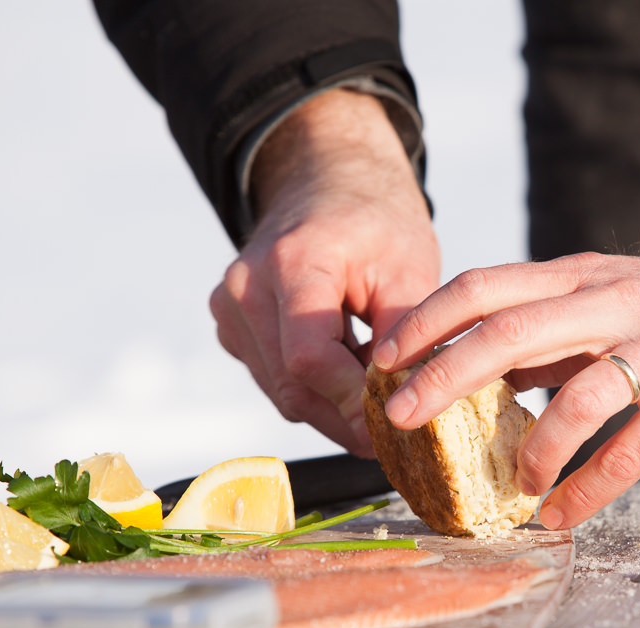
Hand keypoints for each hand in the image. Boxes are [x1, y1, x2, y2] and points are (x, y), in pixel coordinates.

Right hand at [211, 89, 439, 455]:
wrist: (329, 182)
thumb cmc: (376, 221)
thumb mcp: (409, 270)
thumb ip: (404, 340)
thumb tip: (403, 408)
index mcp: (291, 262)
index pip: (309, 358)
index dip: (352, 403)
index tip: (395, 426)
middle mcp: (245, 288)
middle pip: (292, 385)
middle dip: (347, 417)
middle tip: (396, 433)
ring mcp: (230, 309)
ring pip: (283, 392)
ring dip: (333, 406)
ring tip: (379, 396)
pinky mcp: (231, 327)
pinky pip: (275, 380)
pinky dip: (316, 389)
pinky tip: (349, 372)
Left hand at [370, 251, 639, 526]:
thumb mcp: (608, 298)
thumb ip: (548, 331)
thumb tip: (479, 370)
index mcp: (580, 279)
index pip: (487, 286)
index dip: (429, 320)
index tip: (384, 357)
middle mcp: (612, 303)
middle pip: (510, 332)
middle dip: (445, 376)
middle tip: (402, 418)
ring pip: (578, 396)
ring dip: (532, 449)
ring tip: (511, 486)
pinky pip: (634, 448)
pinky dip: (590, 487)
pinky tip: (563, 512)